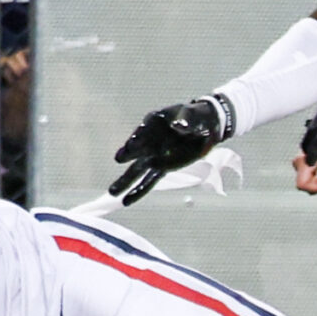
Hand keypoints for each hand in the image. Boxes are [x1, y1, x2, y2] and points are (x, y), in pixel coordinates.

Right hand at [111, 95, 233, 203]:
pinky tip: (126, 201)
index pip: (144, 129)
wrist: (204, 126)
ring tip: (112, 192)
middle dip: (128, 154)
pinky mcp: (162, 168)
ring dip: (125, 181)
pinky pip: (149, 181)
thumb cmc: (195, 116)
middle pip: (136, 149)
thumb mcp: (193, 114)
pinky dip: (139, 191)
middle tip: (119, 159)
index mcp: (154, 121)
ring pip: (137, 170)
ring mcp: (154, 155)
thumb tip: (180, 125)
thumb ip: (186, 119)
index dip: (139, 136)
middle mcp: (149, 139)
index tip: (133, 144)